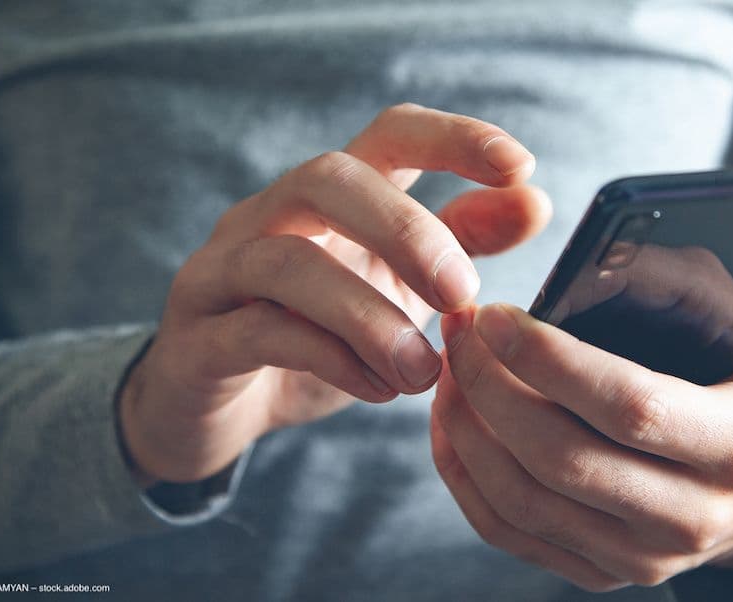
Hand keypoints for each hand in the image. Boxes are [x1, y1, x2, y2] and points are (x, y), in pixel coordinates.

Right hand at [119, 104, 550, 483]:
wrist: (223, 411)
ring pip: (286, 260)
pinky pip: (258, 333)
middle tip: (462, 293)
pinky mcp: (196, 338)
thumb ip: (461, 242)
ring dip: (369, 316)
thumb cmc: (319, 335)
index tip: (520, 167)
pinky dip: (330, 360)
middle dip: (405, 230)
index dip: (454, 138)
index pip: (389, 134)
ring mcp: (222, 272)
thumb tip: (535, 200)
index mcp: (330, 198)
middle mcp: (269, 216)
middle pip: (329, 178)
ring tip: (422, 371)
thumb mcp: (401, 287)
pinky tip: (379, 390)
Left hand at [431, 250, 732, 590]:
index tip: (498, 314)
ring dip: (469, 428)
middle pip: (563, 460)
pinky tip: (452, 419)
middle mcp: (690, 519)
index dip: (555, 361)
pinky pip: (510, 532)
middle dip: (493, 388)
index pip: (632, 408)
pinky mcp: (599, 571)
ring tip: (449, 363)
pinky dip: (466, 475)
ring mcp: (640, 556)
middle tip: (459, 327)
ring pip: (524, 500)